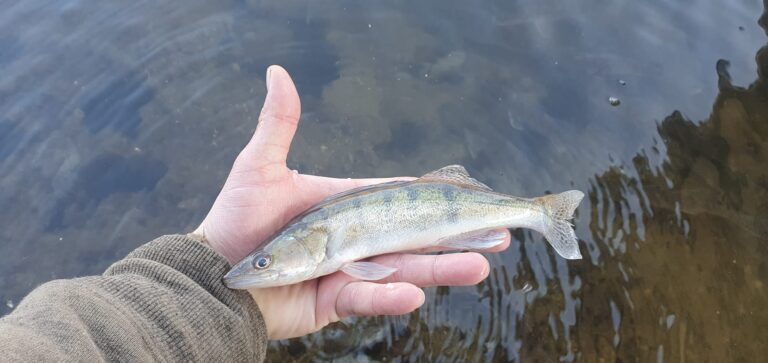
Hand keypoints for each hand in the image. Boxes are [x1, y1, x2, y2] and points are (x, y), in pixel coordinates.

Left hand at [194, 66, 509, 339]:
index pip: (397, 197)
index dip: (434, 195)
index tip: (469, 191)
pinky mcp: (338, 301)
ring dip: (443, 267)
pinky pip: (370, 299)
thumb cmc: (237, 221)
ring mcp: (350, 271)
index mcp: (346, 207)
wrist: (214, 280)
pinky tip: (417, 294)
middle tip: (500, 233)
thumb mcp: (259, 168)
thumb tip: (277, 71)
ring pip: (405, 268)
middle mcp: (356, 239)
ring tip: (481, 265)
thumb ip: (278, 125)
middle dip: (457, 236)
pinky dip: (391, 298)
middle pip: (415, 236)